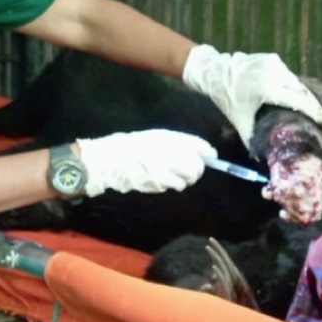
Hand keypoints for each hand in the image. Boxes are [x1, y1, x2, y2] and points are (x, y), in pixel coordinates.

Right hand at [76, 129, 217, 197]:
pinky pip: (178, 185)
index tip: (211, 157)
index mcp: (168, 136)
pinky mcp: (159, 179)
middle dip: (198, 169)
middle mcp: (169, 149)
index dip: (208, 153)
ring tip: (180, 177)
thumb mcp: (156, 137)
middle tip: (192, 171)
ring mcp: (165, 165)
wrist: (110, 159)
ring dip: (189, 178)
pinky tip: (169, 181)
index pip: (198, 145)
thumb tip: (203, 152)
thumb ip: (179, 142)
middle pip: (198, 164)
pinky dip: (177, 184)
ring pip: (191, 176)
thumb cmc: (133, 147)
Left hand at [181, 45, 321, 147]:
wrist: (215, 70)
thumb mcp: (239, 119)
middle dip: (310, 102)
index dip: (313, 110)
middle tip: (318, 115)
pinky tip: (293, 93)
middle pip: (301, 90)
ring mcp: (275, 63)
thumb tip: (258, 156)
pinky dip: (291, 84)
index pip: (299, 100)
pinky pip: (287, 73)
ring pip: (295, 81)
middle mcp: (276, 73)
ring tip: (307, 106)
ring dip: (301, 93)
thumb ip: (251, 137)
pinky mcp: (272, 58)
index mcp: (269, 89)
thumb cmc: (227, 96)